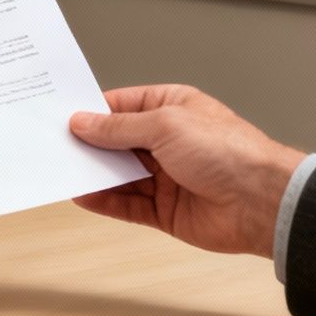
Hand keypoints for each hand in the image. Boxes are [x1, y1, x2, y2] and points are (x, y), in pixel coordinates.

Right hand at [69, 84, 305, 257]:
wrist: (261, 202)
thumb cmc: (228, 152)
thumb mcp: (165, 125)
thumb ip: (119, 128)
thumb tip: (84, 122)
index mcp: (172, 108)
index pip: (121, 107)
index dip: (92, 112)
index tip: (61, 117)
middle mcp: (168, 141)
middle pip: (116, 142)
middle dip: (88, 145)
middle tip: (54, 147)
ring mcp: (166, 176)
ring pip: (118, 174)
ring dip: (93, 174)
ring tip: (62, 172)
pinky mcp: (165, 209)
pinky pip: (126, 204)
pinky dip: (104, 201)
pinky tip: (83, 196)